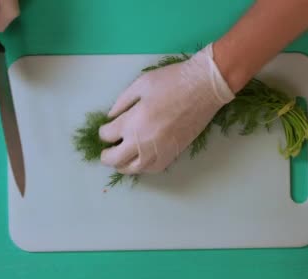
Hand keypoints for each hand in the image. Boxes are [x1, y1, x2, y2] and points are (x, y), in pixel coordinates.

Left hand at [98, 43, 234, 174]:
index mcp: (131, 122)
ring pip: (132, 169)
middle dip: (106, 155)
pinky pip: (152, 169)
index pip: (107, 135)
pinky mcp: (172, 154)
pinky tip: (140, 160)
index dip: (104, 131)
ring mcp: (158, 151)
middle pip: (114, 159)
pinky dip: (142, 167)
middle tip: (107, 150)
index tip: (107, 127)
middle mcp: (142, 141)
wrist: (203, 88)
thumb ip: (122, 102)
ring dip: (122, 165)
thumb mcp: (140, 84)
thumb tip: (111, 116)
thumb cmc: (171, 81)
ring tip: (121, 158)